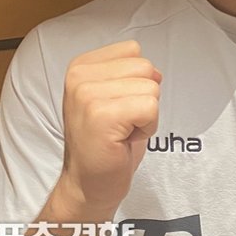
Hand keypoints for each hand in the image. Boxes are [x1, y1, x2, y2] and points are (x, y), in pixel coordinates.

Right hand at [53, 39, 161, 219]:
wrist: (87, 184)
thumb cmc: (104, 143)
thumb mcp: (109, 96)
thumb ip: (127, 74)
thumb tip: (156, 72)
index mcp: (80, 66)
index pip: (133, 51)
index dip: (136, 81)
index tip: (118, 106)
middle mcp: (79, 76)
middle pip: (144, 67)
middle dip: (143, 98)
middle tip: (121, 122)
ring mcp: (87, 95)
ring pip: (150, 88)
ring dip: (145, 115)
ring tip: (122, 131)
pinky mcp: (101, 116)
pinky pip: (150, 108)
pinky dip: (147, 127)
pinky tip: (125, 139)